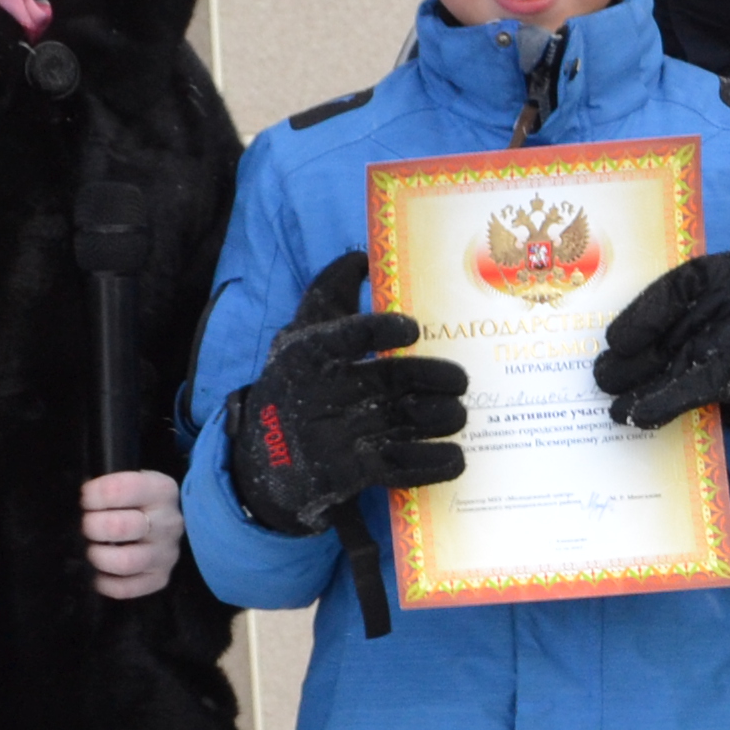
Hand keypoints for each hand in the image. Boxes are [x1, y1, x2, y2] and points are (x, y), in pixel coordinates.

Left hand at [78, 468, 183, 601]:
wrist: (163, 520)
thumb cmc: (136, 500)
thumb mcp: (127, 482)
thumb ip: (105, 489)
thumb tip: (74, 503)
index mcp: (161, 491)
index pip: (119, 490)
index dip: (92, 496)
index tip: (84, 500)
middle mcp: (168, 522)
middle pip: (120, 527)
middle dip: (91, 527)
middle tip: (85, 526)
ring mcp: (167, 553)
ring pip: (125, 562)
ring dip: (98, 556)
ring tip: (91, 549)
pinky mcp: (160, 578)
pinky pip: (126, 589)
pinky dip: (104, 583)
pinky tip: (98, 572)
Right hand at [223, 249, 468, 536]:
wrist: (268, 455)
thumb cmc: (299, 379)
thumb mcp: (303, 333)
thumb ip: (332, 292)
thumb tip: (364, 255)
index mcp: (310, 353)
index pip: (345, 336)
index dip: (380, 330)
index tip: (413, 329)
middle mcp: (321, 394)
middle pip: (389, 380)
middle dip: (433, 378)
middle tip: (461, 381)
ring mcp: (334, 437)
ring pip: (400, 421)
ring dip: (440, 418)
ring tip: (459, 415)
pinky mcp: (349, 473)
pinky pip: (399, 466)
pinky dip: (433, 463)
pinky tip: (456, 457)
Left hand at [596, 251, 729, 437]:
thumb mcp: (715, 305)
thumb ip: (679, 314)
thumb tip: (617, 344)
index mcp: (724, 269)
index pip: (674, 287)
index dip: (640, 315)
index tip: (613, 340)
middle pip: (673, 330)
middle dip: (634, 358)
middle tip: (602, 376)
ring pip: (683, 361)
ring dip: (643, 387)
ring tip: (614, 406)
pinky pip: (700, 385)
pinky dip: (666, 402)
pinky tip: (640, 415)